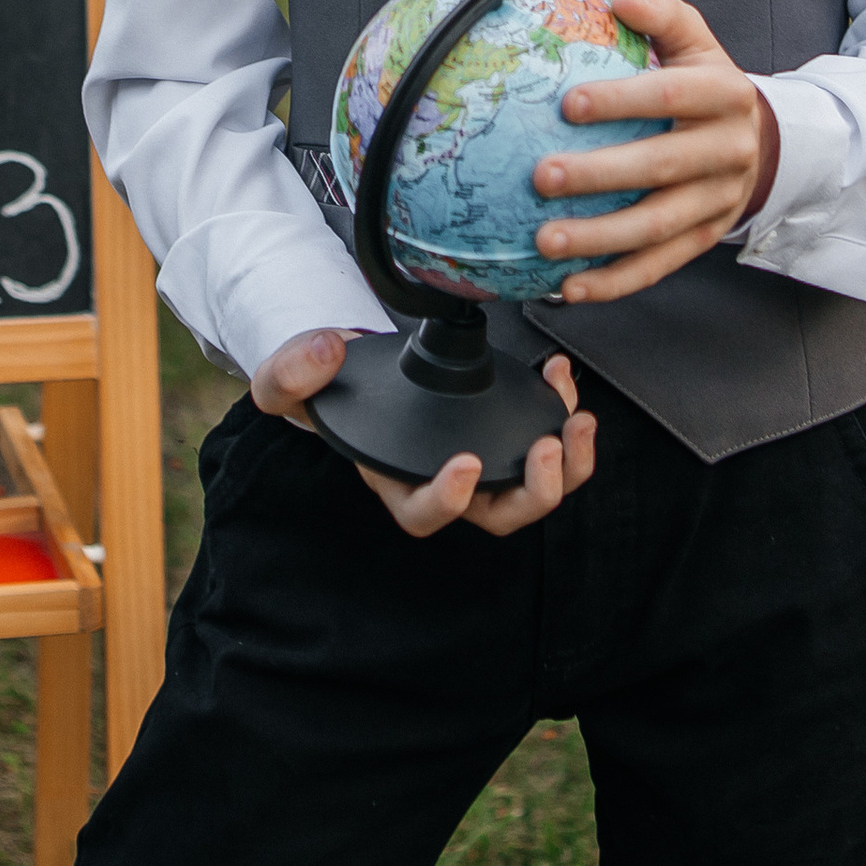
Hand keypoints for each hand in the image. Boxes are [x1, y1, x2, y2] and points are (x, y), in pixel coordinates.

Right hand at [249, 330, 596, 536]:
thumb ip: (293, 372)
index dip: (447, 500)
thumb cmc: (322, 387)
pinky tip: (558, 374)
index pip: (423, 515)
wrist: (351, 367)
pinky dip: (560, 409)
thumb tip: (327, 350)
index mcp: (393, 481)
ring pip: (535, 487)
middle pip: (499, 513)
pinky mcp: (501, 427)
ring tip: (579, 420)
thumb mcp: (286, 378)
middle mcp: (443, 480)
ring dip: (569, 463)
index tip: (465, 464)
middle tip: (548, 448)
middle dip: (535, 491)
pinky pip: (544, 435)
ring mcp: (479, 458)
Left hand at [530, 0, 775, 302]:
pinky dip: (613, 281)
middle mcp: (728, 151)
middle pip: (661, 167)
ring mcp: (718, 201)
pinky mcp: (705, 239)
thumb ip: (662, 13)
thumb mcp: (697, 40)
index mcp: (725, 95)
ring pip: (658, 226)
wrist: (761, 141)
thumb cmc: (706, 83)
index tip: (568, 103)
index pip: (673, 96)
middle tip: (541, 176)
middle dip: (600, 175)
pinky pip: (658, 265)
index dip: (623, 100)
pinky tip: (569, 286)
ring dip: (599, 238)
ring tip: (545, 240)